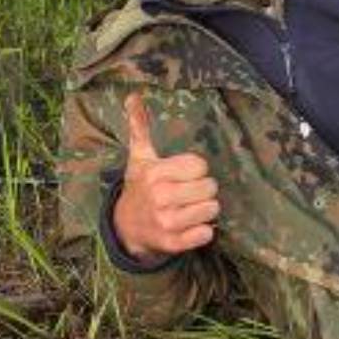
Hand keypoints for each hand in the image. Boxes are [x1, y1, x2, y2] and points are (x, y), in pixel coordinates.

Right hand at [108, 96, 217, 262]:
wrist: (126, 228)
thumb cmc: (140, 187)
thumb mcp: (139, 157)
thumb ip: (139, 126)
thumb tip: (132, 95)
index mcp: (155, 174)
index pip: (200, 165)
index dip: (196, 169)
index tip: (184, 174)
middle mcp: (161, 197)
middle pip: (210, 187)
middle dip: (203, 189)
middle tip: (189, 192)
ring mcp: (168, 222)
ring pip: (212, 210)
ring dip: (205, 210)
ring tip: (191, 208)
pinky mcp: (174, 243)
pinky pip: (207, 234)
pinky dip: (202, 231)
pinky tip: (190, 226)